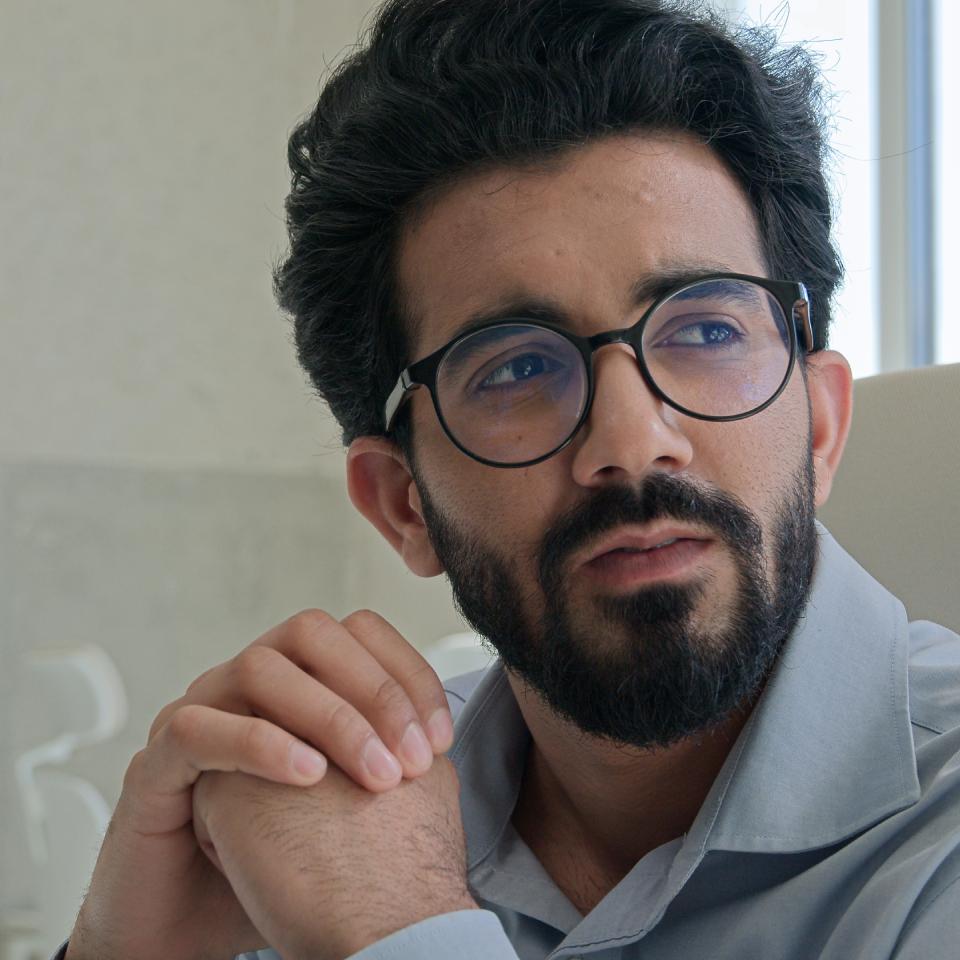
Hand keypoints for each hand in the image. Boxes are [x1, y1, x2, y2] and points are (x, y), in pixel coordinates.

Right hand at [66, 609, 454, 959]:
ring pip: (259, 668)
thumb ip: (383, 759)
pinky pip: (200, 728)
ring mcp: (198, 712)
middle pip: (310, 632)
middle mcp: (244, 682)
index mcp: (293, 679)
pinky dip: (261, 745)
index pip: (357, 632)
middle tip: (411, 760)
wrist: (195, 921)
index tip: (440, 741)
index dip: (407, 674)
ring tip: (374, 776)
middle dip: (373, 687)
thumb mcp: (346, 803)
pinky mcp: (154, 762)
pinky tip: (308, 778)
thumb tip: (442, 744)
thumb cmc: (279, 858)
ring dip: (329, 716)